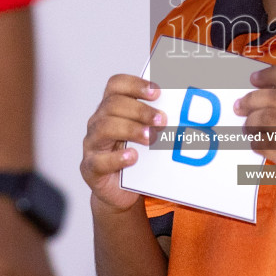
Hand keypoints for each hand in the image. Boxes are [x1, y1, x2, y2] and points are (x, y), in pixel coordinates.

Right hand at [81, 74, 166, 213]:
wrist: (120, 190)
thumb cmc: (136, 157)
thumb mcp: (145, 134)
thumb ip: (156, 121)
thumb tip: (184, 111)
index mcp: (111, 108)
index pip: (116, 85)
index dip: (135, 84)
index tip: (157, 92)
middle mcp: (98, 122)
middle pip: (112, 105)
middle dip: (140, 110)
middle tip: (162, 120)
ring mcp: (92, 144)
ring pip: (104, 128)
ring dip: (131, 130)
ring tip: (151, 138)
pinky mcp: (91, 168)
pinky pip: (99, 160)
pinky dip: (117, 158)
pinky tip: (133, 157)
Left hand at [233, 64, 275, 212]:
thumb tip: (264, 95)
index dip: (269, 74)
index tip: (254, 80)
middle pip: (273, 97)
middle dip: (250, 101)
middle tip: (240, 108)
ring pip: (266, 119)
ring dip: (250, 124)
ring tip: (249, 130)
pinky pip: (266, 144)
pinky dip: (256, 143)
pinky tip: (258, 145)